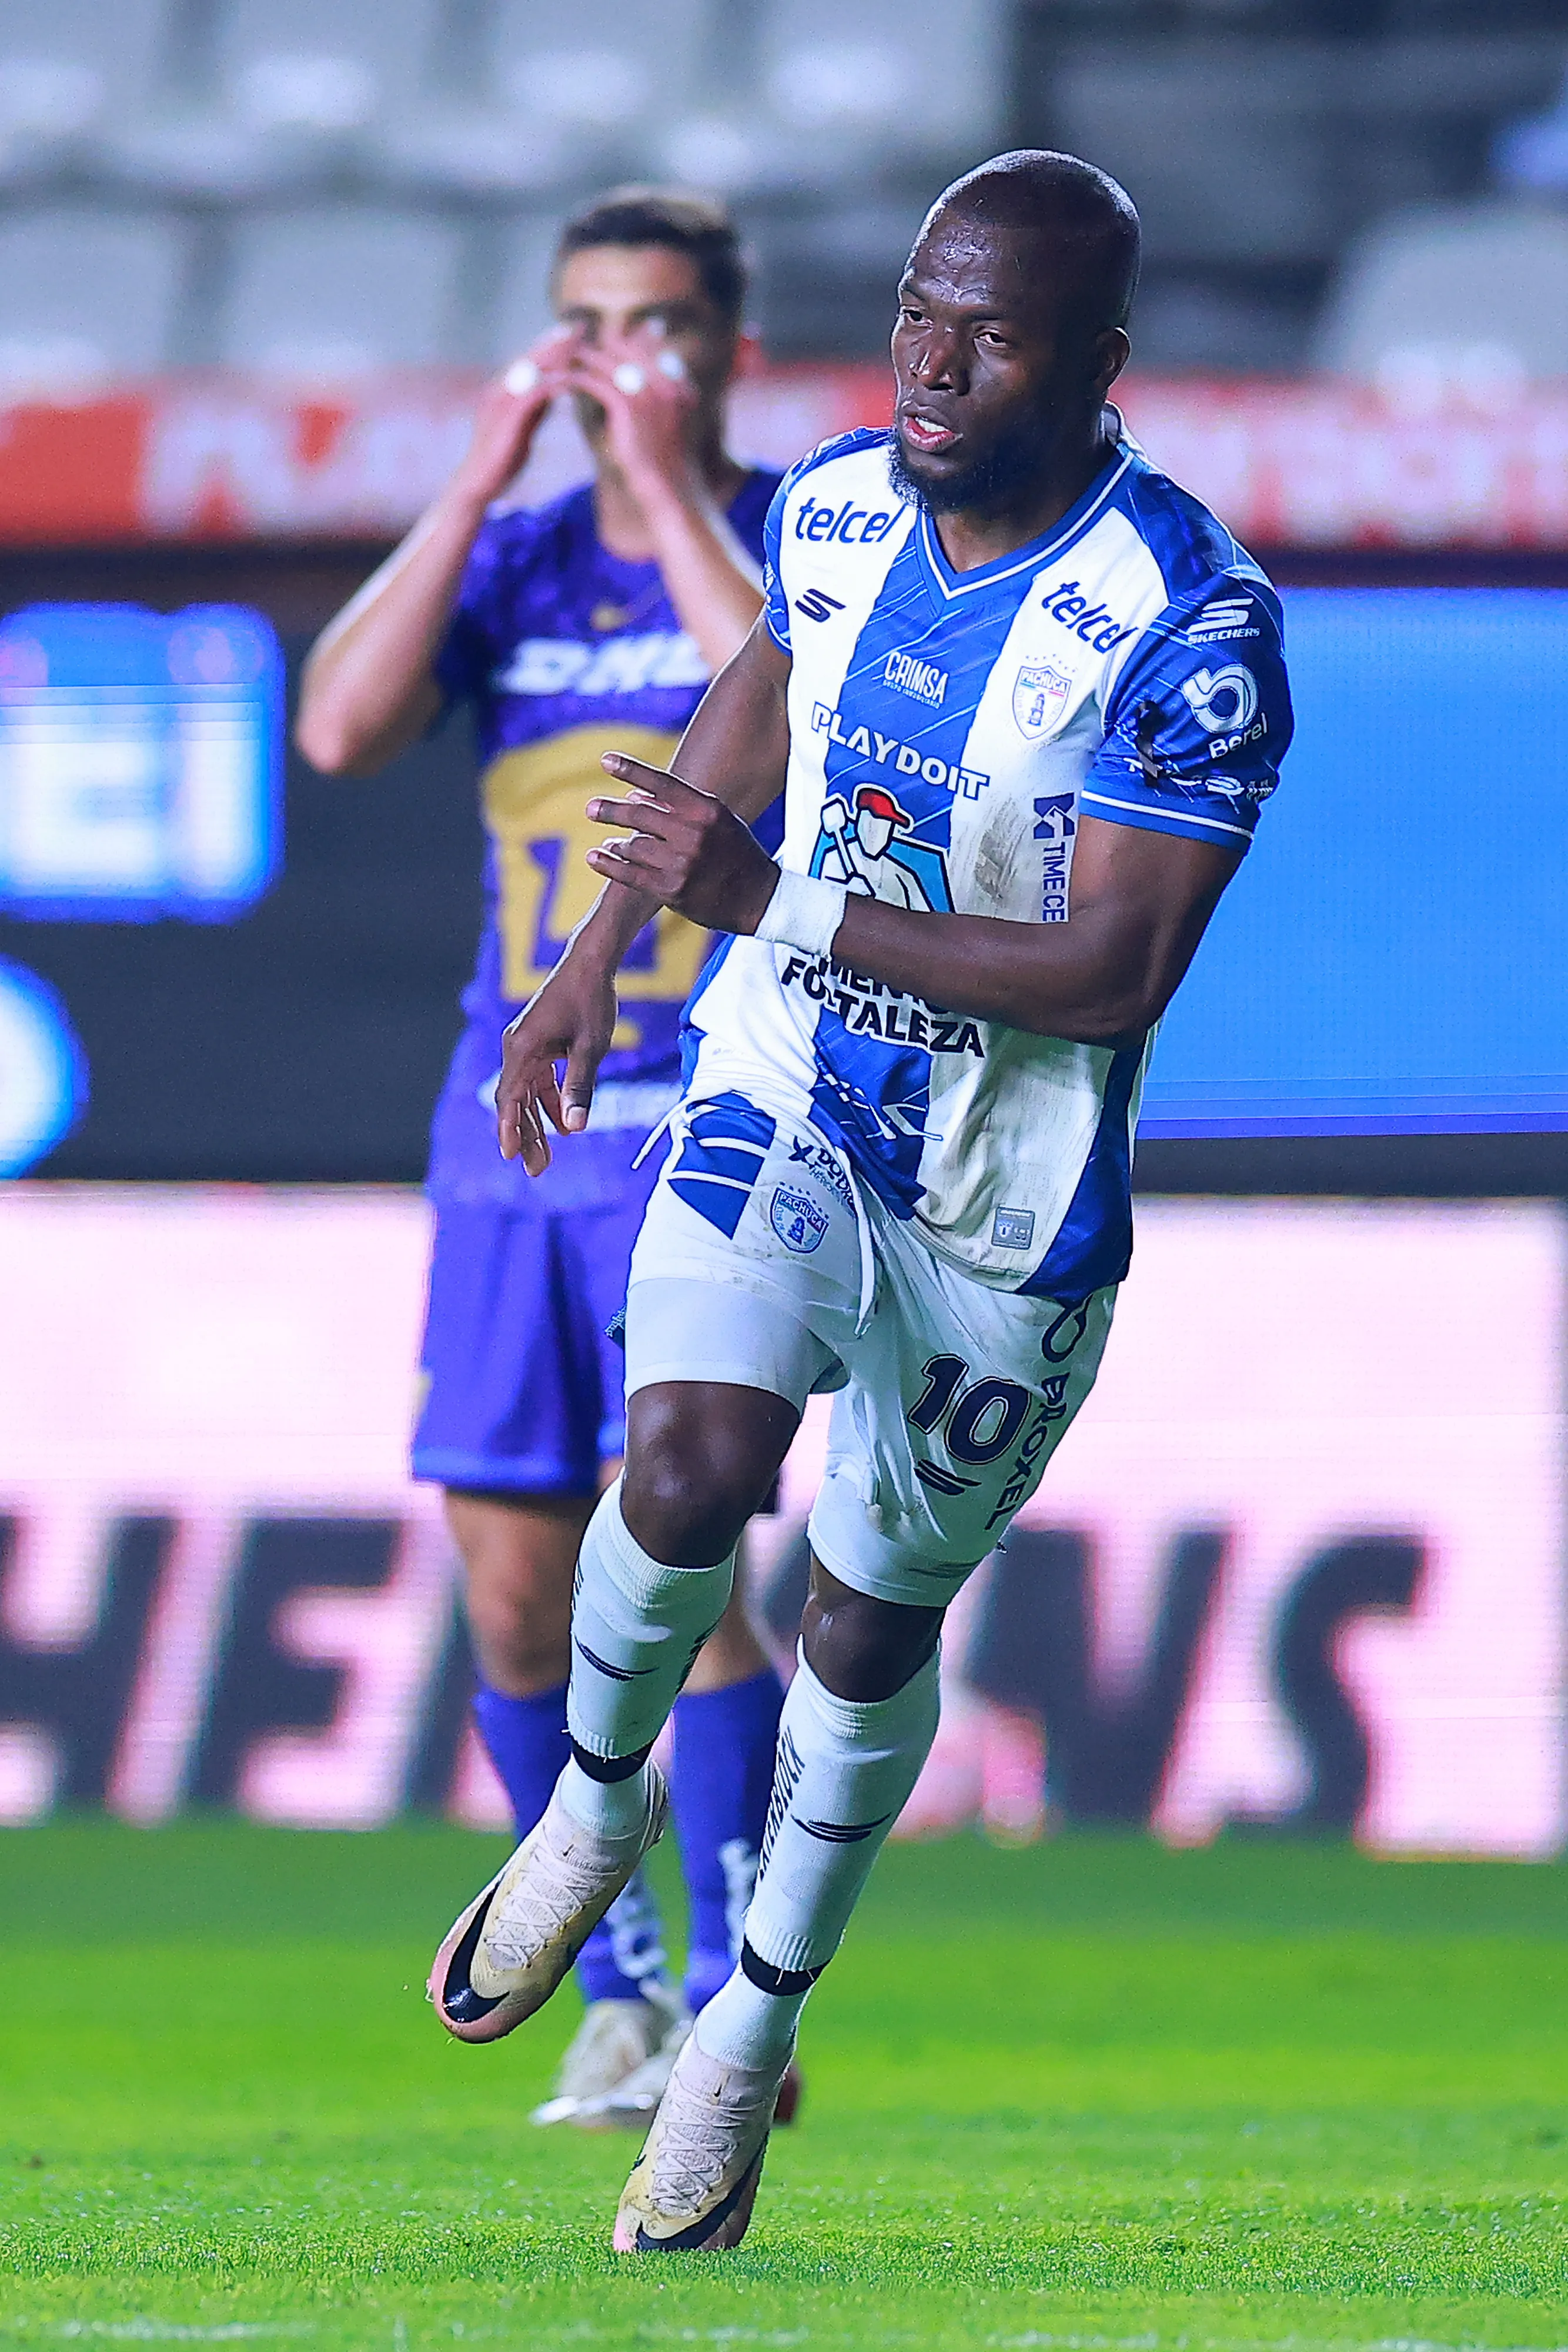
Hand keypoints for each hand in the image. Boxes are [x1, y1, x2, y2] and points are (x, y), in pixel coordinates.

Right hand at [452, 327, 578, 508]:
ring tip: (575, 344)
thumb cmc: (502, 459)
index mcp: (504, 391)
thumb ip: (536, 407)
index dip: (552, 345)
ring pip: (529, 371)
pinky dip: (548, 385)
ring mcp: (499, 402)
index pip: (530, 361)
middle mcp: (499, 390)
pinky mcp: (504, 418)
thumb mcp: (524, 427)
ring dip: (553, 356)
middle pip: (530, 358)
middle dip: (555, 341)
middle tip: (578, 327)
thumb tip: (553, 390)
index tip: (575, 333)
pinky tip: (567, 380)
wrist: (480, 484)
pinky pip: (529, 395)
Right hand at [495, 952, 618, 1172]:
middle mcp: (516, 1048)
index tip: (511, 1156)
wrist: (591, 962)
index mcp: (522, 1049)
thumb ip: (580, 1087)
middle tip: (536, 1170)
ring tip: (547, 1155)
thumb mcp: (590, 1048)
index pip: (509, 1098)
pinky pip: (538, 1079)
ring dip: (537, 1122)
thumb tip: (575, 1128)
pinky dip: (548, 1100)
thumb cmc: (591, 1001)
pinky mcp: (538, 1042)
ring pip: (526, 1093)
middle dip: (526, 1136)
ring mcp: (526, 1045)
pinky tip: (563, 1123)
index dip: (509, 1129)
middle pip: (515, 1101)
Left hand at [566, 327, 699, 504]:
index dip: (620, 346)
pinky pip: (593, 382)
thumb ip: (658, 401)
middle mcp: (666, 381)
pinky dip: (574, 379)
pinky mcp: (627, 405)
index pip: (645, 349)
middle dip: (599, 346)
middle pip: (625, 348)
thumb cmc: (664, 463)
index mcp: (679, 384)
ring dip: (583, 357)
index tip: (600, 348)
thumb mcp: (667, 425)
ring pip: (606, 361)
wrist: (667, 488)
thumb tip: (639, 389)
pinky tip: (559, 382)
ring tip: (563, 359)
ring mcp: (648, 391)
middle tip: (575, 347)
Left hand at [586, 755, 779, 933]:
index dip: (631, 770)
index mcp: (707, 811)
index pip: (662, 784)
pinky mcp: (672, 890)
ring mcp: (682, 864)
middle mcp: (694, 834)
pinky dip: (608, 864)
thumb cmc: (736, 853)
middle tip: (591, 808)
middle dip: (610, 810)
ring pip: (633, 846)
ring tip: (608, 841)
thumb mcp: (718, 821)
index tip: (605, 761)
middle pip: (639, 815)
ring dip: (616, 843)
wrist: (758, 898)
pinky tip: (595, 857)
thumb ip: (680, 807)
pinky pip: (630, 874)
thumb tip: (634, 795)